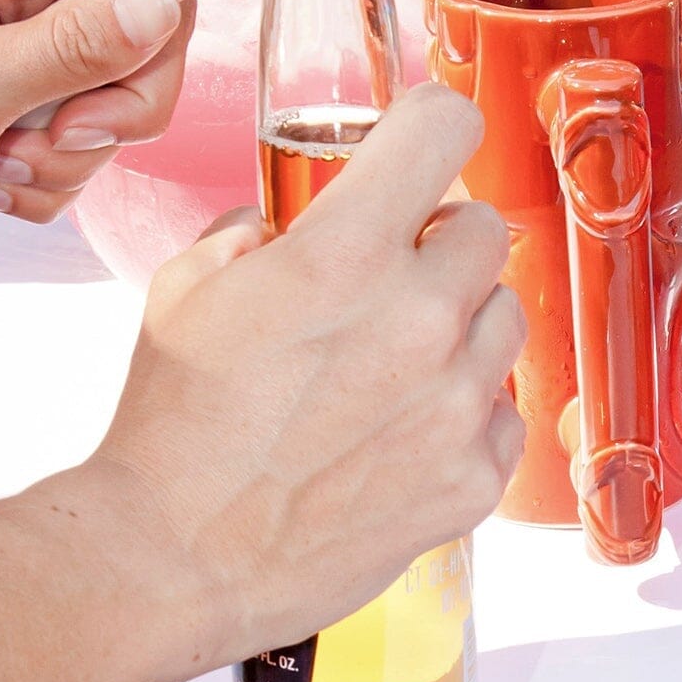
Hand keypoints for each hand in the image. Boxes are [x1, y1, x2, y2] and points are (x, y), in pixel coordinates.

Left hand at [0, 0, 230, 266]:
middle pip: (148, 25)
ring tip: (2, 160)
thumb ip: (69, 46)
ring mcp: (25, 37)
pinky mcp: (28, 89)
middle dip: (119, 102)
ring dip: (76, 150)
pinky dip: (53, 173)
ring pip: (124, 93)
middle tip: (60, 134)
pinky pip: (90, 137)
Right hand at [86, 86, 527, 667]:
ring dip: (463, 328)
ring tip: (397, 365)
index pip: (444, 127)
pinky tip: (409, 431)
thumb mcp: (189, 289)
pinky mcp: (472, 477)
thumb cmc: (174, 429)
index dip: (435, 126)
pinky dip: (470, 415)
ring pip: (506, 321)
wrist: (179, 556)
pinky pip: (506, 415)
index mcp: (345, 253)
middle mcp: (419, 319)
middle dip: (441, 244)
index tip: (429, 141)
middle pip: (486, 231)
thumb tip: (292, 221)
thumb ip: (259, 232)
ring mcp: (456, 403)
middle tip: (393, 280)